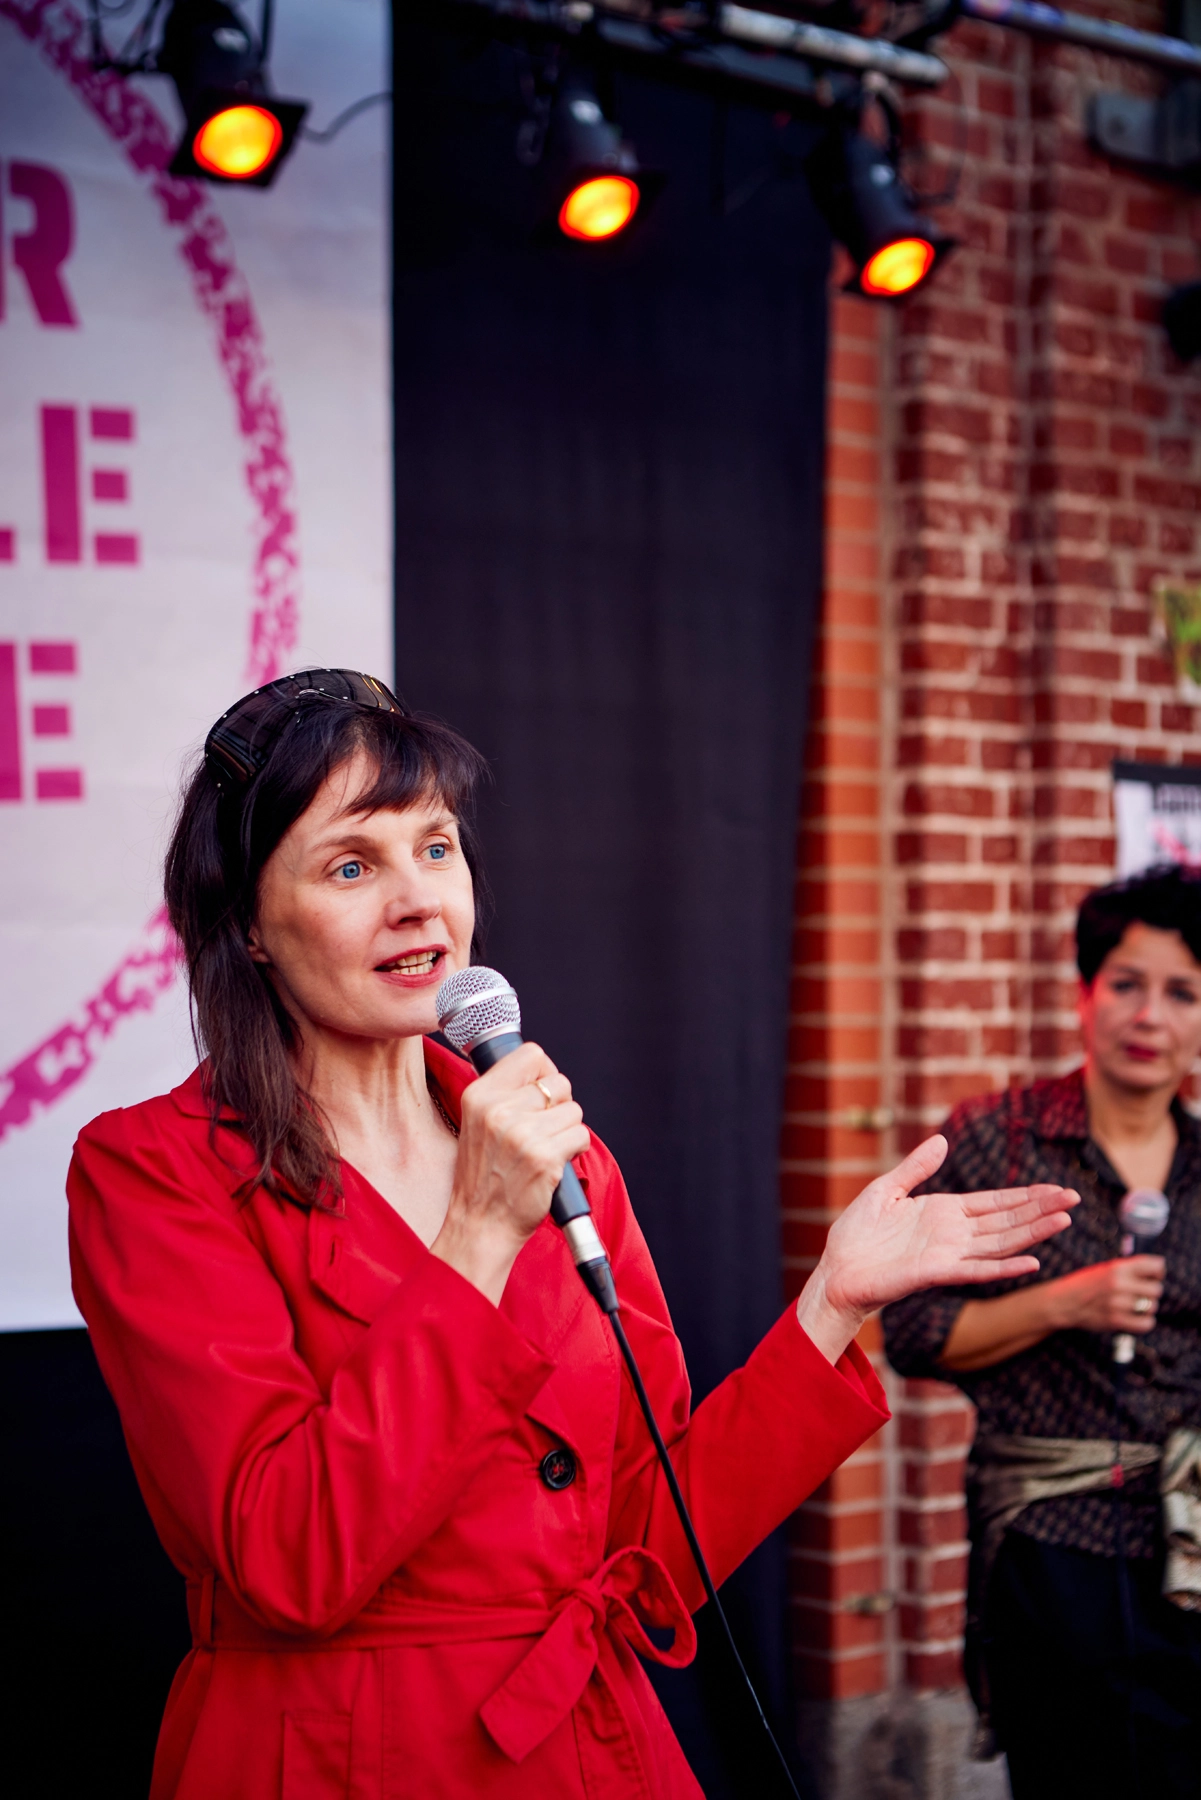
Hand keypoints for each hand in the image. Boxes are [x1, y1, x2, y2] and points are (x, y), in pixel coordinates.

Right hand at [430, 1042, 589, 1304]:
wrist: (480, 1225)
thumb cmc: (482, 1178)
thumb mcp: (476, 1124)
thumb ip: (504, 1094)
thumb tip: (542, 1072)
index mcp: (480, 1096)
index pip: (530, 1055)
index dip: (544, 1072)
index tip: (542, 1091)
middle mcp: (499, 1111)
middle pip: (558, 1082)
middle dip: (558, 1106)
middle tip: (542, 1129)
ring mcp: (523, 1134)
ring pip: (573, 1110)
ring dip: (567, 1130)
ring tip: (545, 1149)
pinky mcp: (545, 1157)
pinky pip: (581, 1135)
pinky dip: (574, 1150)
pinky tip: (554, 1163)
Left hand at [796, 1135, 1078, 1363]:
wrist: (837, 1269)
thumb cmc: (857, 1233)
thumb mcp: (886, 1189)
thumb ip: (916, 1168)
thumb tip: (942, 1141)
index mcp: (945, 1213)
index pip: (995, 1202)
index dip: (1025, 1195)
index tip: (1056, 1189)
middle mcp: (954, 1234)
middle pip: (1006, 1220)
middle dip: (1040, 1209)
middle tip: (1074, 1198)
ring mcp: (949, 1254)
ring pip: (1000, 1243)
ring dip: (1032, 1233)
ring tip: (1064, 1221)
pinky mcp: (937, 1273)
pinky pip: (977, 1270)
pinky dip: (1005, 1268)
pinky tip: (1032, 1263)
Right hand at [1046, 1255, 1164, 1335]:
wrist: (1062, 1302)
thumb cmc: (1084, 1284)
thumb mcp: (1104, 1269)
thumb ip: (1127, 1269)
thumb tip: (1156, 1271)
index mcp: (1117, 1267)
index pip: (1155, 1266)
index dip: (1157, 1271)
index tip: (1153, 1276)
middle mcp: (1119, 1284)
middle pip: (1156, 1289)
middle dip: (1151, 1291)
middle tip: (1141, 1293)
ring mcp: (1117, 1303)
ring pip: (1152, 1306)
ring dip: (1147, 1307)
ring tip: (1135, 1306)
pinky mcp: (1115, 1321)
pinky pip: (1146, 1324)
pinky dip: (1145, 1322)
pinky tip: (1137, 1318)